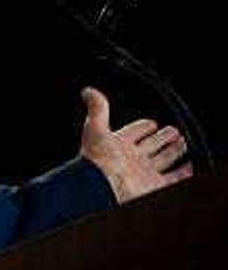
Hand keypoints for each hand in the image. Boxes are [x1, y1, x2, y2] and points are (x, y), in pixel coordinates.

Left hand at [78, 86, 192, 203]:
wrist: (102, 185)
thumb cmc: (97, 158)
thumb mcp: (95, 127)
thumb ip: (97, 108)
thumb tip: (88, 91)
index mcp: (118, 144)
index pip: (134, 132)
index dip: (143, 127)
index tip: (152, 123)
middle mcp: (132, 158)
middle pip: (152, 146)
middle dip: (163, 138)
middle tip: (174, 131)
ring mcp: (144, 172)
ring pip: (164, 159)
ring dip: (174, 152)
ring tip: (183, 143)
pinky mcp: (154, 185)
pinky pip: (173, 179)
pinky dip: (183, 173)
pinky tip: (190, 167)